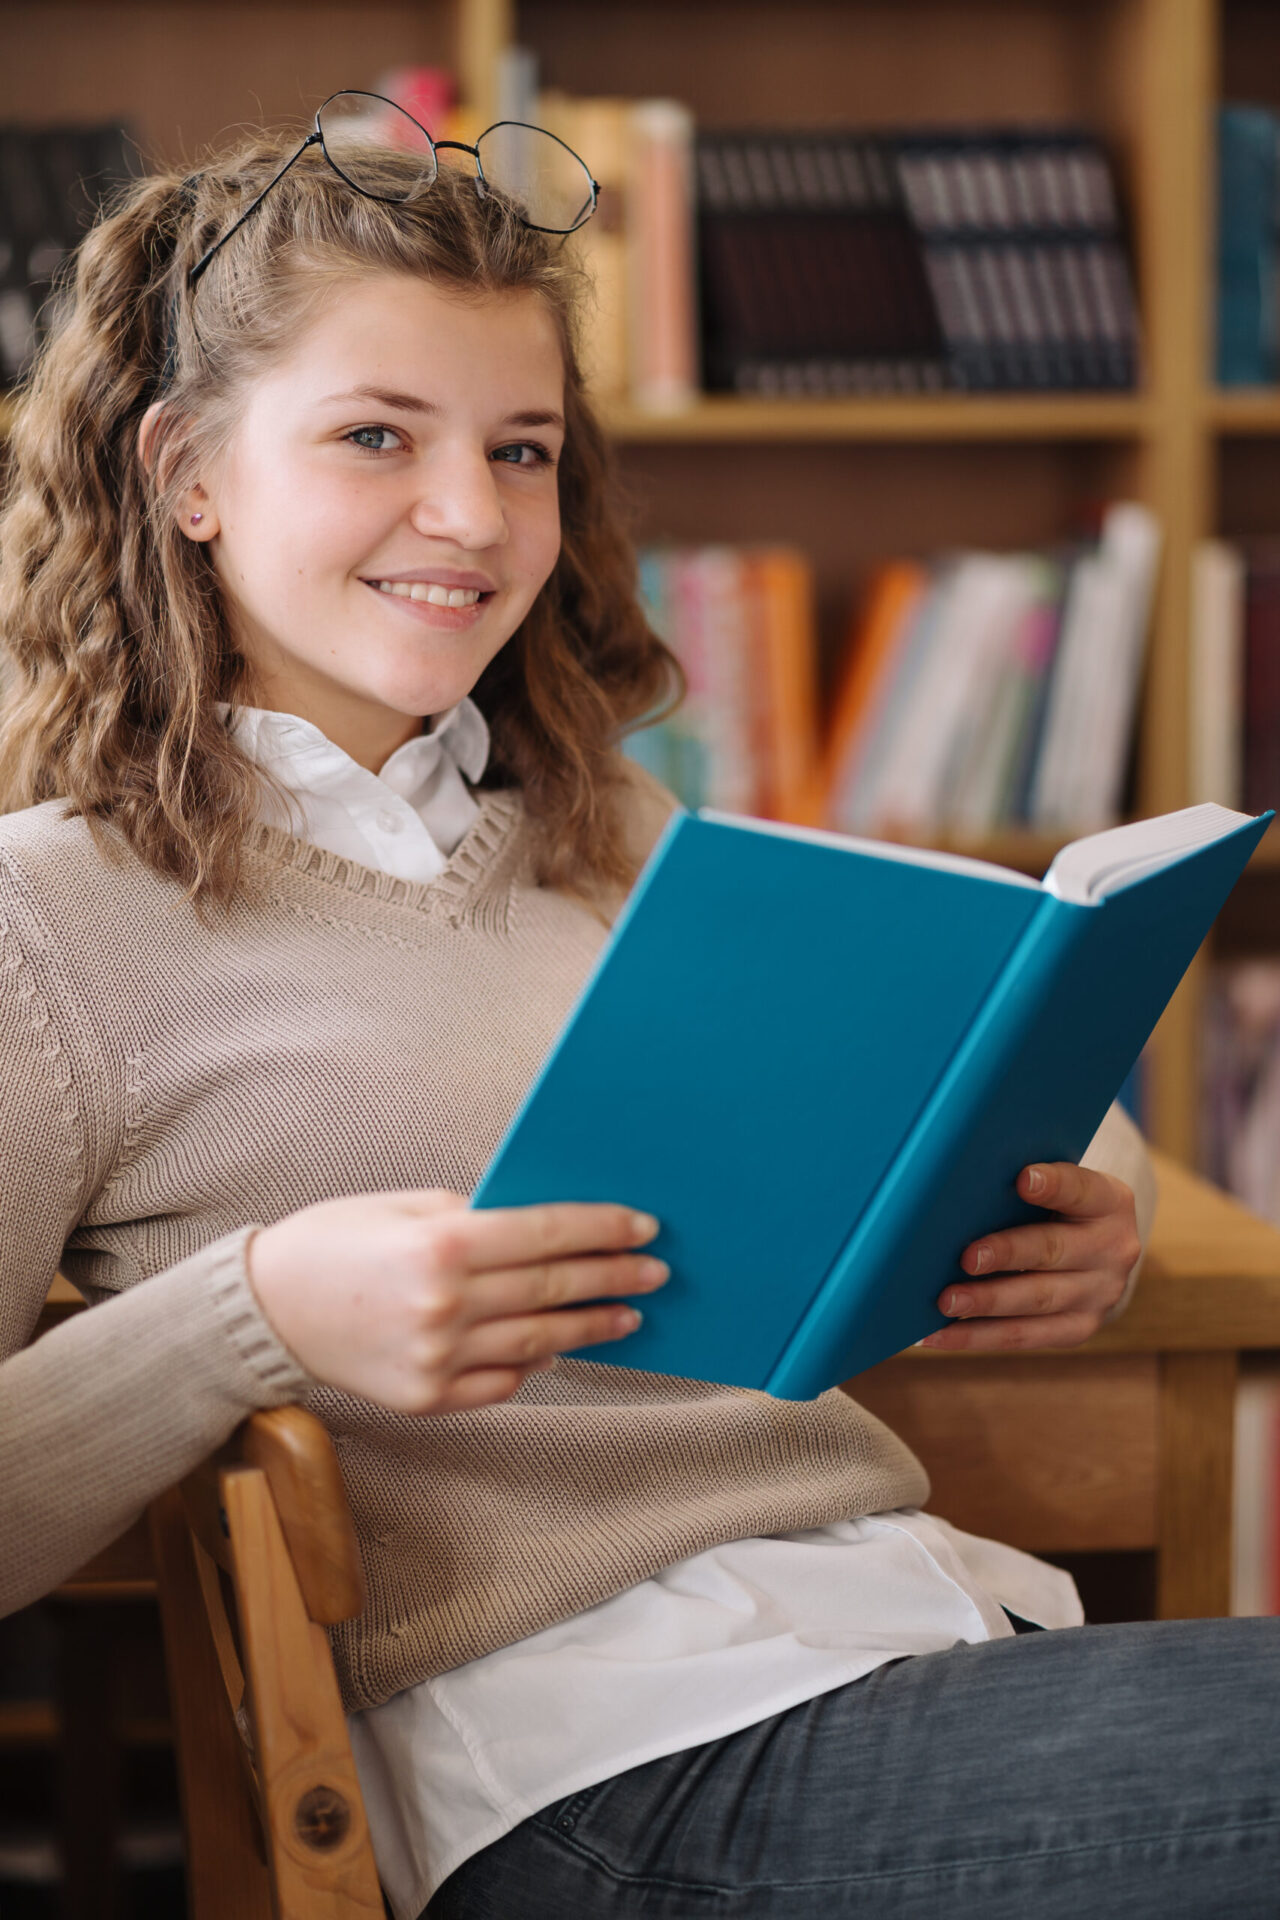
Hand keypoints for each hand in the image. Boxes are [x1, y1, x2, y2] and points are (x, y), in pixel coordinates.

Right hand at [245, 1190, 668, 1414]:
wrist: (265, 1311)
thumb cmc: (335, 1242)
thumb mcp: (404, 1206)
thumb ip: (475, 1217)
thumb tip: (548, 1227)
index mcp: (440, 1246)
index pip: (546, 1234)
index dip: (601, 1229)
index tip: (643, 1226)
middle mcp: (444, 1306)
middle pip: (552, 1290)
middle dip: (613, 1278)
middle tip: (654, 1271)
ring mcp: (437, 1360)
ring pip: (538, 1341)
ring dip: (591, 1327)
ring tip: (627, 1315)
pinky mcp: (426, 1399)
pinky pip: (501, 1382)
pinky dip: (535, 1363)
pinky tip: (559, 1346)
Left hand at [920, 1161, 1141, 1352]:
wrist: (1099, 1252)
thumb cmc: (1055, 1207)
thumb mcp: (1057, 1186)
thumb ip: (1024, 1184)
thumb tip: (957, 1190)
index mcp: (1109, 1201)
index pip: (1080, 1189)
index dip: (1053, 1184)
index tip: (1023, 1179)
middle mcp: (1112, 1249)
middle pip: (1053, 1250)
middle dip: (1008, 1254)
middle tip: (967, 1258)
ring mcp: (1100, 1294)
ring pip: (1037, 1299)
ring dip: (987, 1303)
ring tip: (946, 1302)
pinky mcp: (1079, 1328)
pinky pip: (1024, 1336)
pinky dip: (978, 1336)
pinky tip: (941, 1335)